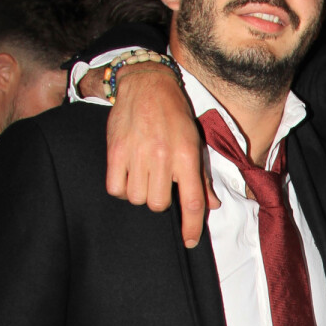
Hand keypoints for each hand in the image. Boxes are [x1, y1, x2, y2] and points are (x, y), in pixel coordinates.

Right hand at [103, 65, 218, 248]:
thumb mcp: (195, 141)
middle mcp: (163, 156)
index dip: (192, 227)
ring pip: (137, 199)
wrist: (146, 84)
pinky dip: (121, 189)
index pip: (192, 202)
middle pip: (160, 204)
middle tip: (160, 184)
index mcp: (186, 155)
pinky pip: (116, 188)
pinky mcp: (115, 151)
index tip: (189, 241)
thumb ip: (201, 176)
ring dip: (141, 194)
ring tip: (144, 176)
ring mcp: (137, 154)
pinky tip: (128, 176)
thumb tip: (210, 205)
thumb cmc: (174, 114)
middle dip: (161, 201)